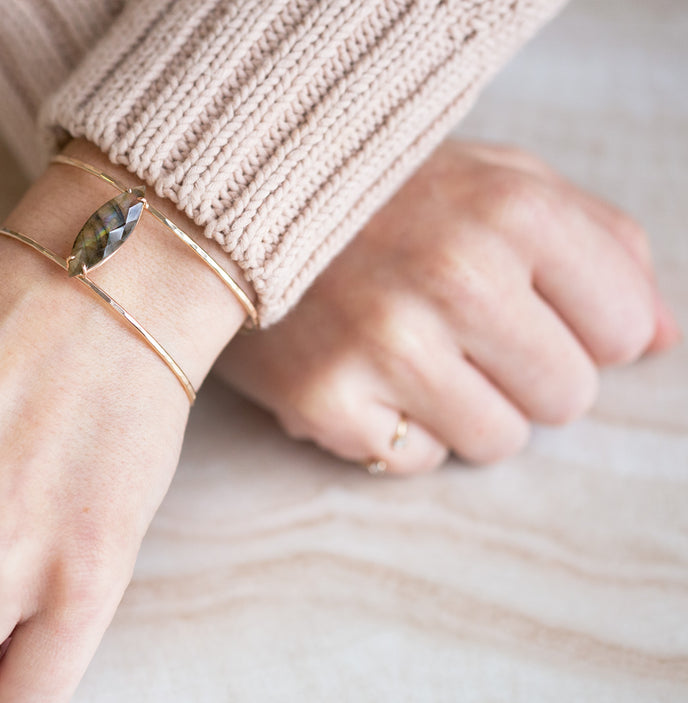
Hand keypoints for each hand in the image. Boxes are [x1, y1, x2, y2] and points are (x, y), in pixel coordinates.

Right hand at [216, 140, 679, 473]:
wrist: (229, 211)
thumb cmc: (378, 197)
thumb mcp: (494, 180)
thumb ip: (597, 245)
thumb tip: (662, 341)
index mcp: (510, 208)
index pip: (623, 329)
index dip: (581, 326)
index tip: (529, 305)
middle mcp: (453, 275)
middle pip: (566, 399)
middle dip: (525, 373)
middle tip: (457, 328)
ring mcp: (383, 345)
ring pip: (496, 442)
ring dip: (463, 407)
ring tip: (408, 351)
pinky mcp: (323, 402)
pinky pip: (413, 462)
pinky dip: (394, 428)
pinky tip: (360, 374)